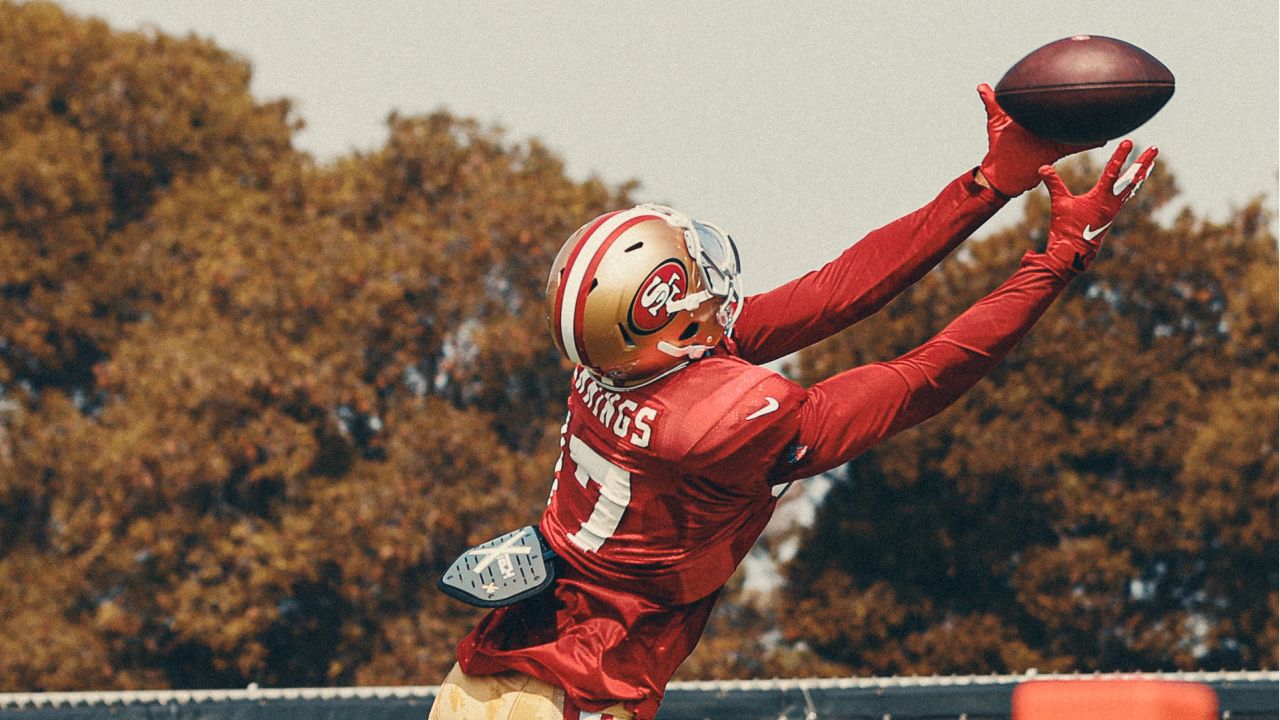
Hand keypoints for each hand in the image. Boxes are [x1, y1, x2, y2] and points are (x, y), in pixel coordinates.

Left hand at [976, 83, 1102, 196]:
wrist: (1003, 173)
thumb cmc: (998, 147)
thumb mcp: (996, 123)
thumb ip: (992, 104)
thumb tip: (982, 86)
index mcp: (1034, 116)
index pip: (1048, 101)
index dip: (1058, 90)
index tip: (1072, 74)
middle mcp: (1046, 124)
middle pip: (1066, 111)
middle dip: (1080, 102)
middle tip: (1096, 85)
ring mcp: (1054, 137)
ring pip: (1074, 126)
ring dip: (1088, 122)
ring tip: (1106, 111)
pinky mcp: (1058, 150)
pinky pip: (1077, 145)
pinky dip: (1089, 142)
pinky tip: (1104, 137)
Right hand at [1038, 139, 1158, 274]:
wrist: (1073, 252)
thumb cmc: (1066, 229)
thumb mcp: (1059, 204)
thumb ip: (1053, 184)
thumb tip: (1042, 167)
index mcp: (1101, 198)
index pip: (1112, 172)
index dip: (1120, 156)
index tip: (1129, 142)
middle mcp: (1112, 202)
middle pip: (1132, 178)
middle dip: (1143, 162)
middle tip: (1155, 149)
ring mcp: (1114, 208)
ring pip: (1132, 187)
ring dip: (1141, 173)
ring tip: (1150, 162)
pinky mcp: (1111, 213)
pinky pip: (1127, 195)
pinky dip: (1133, 185)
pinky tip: (1135, 182)